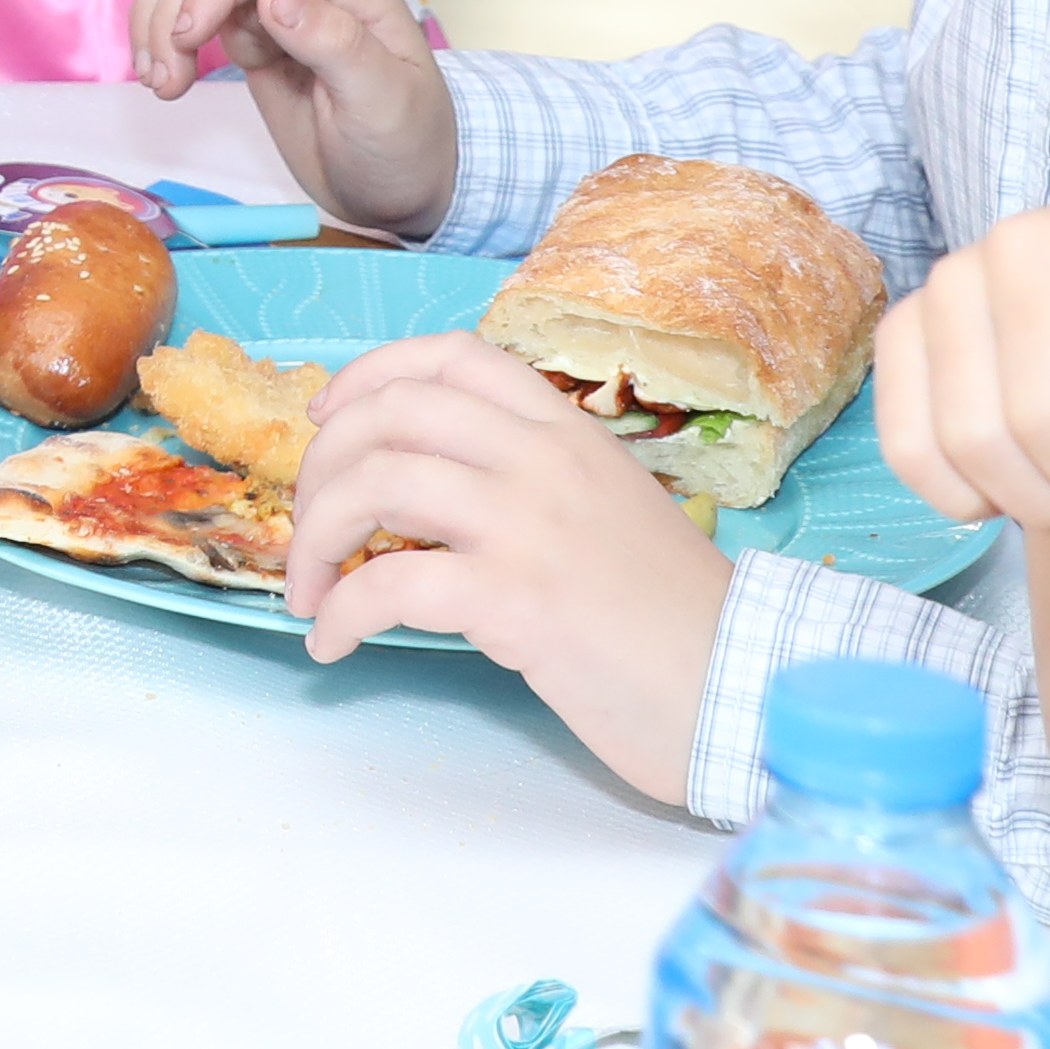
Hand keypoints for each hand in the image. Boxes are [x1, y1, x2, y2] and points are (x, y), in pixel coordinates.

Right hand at [130, 0, 454, 233]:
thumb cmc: (405, 149)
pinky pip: (196, 11)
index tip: (186, 37)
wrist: (400, 193)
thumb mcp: (383, 103)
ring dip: (160, 17)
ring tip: (160, 82)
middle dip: (178, 4)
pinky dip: (164, 36)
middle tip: (164, 77)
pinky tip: (164, 77)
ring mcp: (279, 9)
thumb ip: (336, 44)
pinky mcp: (254, 37)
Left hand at [287, 333, 729, 798]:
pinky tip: (334, 644)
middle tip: (306, 525)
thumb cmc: (673, 617)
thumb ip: (532, 481)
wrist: (743, 692)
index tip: (327, 417)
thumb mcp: (610, 510)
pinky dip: (341, 613)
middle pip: (390, 414)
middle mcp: (545, 461)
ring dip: (315, 537)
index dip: (370, 375)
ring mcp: (530, 526)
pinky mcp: (518, 601)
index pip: (452, 356)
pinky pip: (390, 584)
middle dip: (321, 465)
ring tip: (309, 590)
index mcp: (569, 432)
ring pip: (376, 483)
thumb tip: (425, 490)